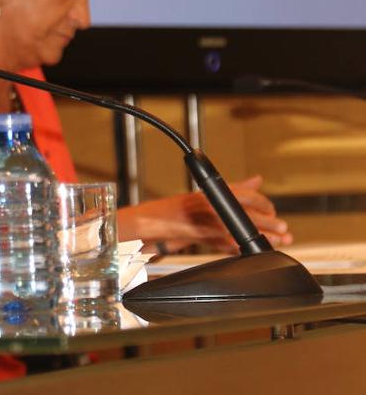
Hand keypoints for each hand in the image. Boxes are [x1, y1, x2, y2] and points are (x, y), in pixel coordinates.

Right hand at [117, 175, 292, 252]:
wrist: (147, 224)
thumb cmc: (174, 211)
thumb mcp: (205, 195)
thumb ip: (233, 188)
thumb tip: (256, 180)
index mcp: (208, 193)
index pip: (243, 193)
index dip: (262, 202)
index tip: (272, 209)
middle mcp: (206, 205)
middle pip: (245, 213)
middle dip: (268, 222)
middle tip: (283, 228)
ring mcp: (202, 222)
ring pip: (238, 229)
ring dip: (260, 236)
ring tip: (278, 240)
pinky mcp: (198, 237)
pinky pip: (224, 243)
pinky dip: (237, 247)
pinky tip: (248, 250)